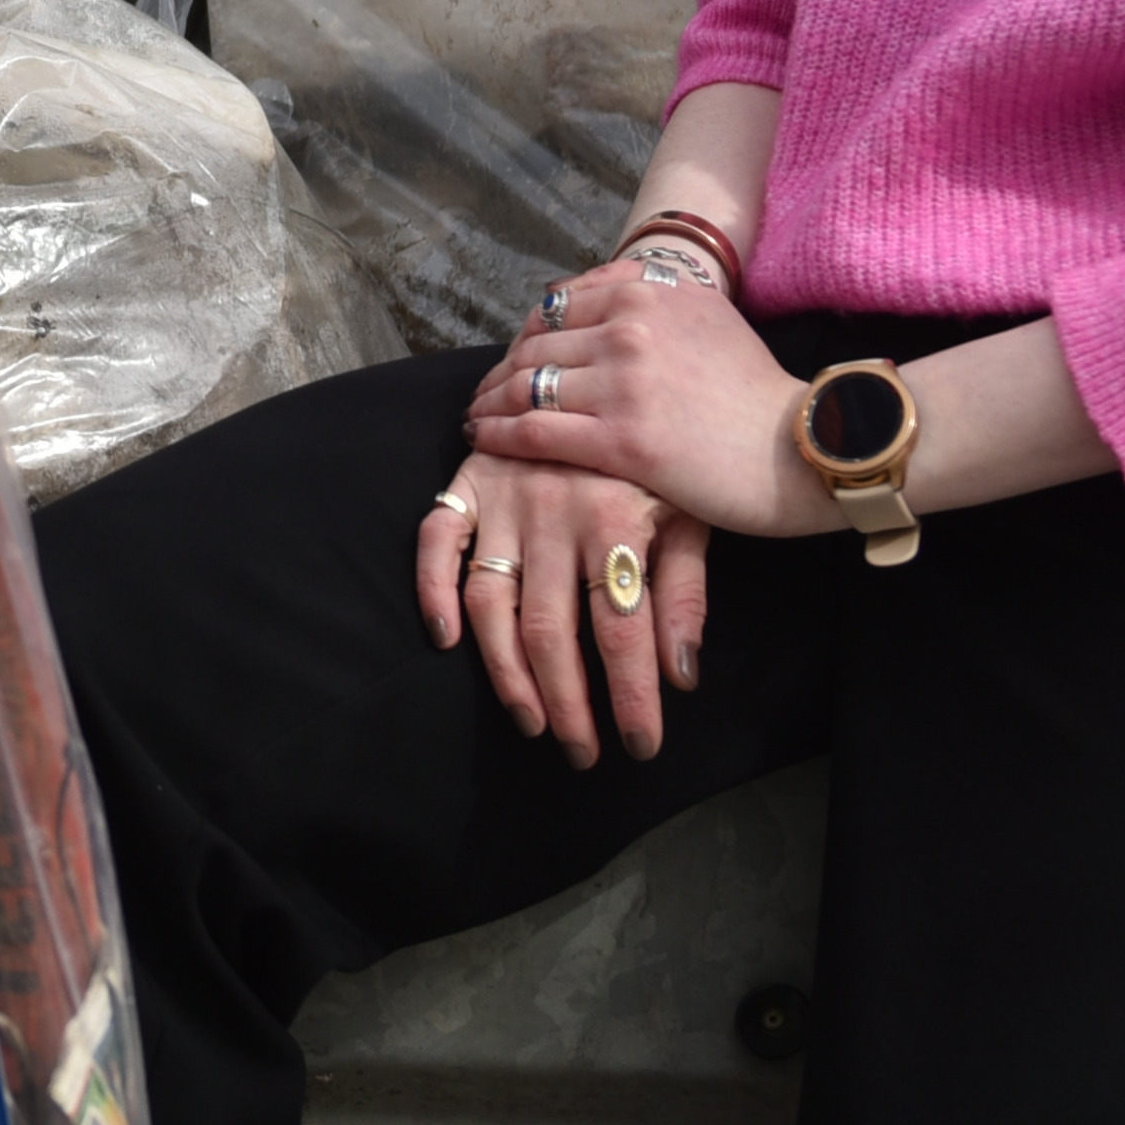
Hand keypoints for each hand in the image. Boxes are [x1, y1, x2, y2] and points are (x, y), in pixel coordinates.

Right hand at [414, 453, 708, 767]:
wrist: (617, 371)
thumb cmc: (662, 458)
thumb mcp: (692, 515)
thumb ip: (685, 595)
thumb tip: (681, 677)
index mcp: (615, 518)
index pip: (622, 630)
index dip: (632, 696)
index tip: (641, 746)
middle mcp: (553, 511)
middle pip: (551, 630)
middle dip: (566, 703)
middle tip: (580, 752)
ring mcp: (504, 498)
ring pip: (491, 603)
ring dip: (505, 672)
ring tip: (531, 720)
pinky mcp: (468, 482)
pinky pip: (436, 542)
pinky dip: (432, 590)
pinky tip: (446, 640)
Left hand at [466, 255, 817, 543]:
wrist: (804, 448)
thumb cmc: (757, 392)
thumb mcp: (709, 314)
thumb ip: (652, 296)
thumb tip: (601, 288)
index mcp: (649, 289)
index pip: (557, 306)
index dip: (525, 336)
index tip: (513, 359)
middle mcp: (630, 326)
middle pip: (534, 345)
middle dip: (501, 371)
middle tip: (484, 393)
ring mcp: (624, 381)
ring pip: (525, 386)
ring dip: (490, 402)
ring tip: (476, 418)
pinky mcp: (622, 438)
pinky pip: (534, 431)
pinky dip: (498, 434)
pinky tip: (482, 440)